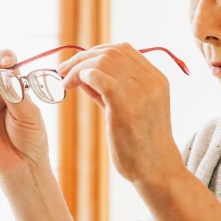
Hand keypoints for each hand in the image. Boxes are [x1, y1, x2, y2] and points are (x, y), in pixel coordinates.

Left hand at [58, 43, 183, 185]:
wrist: (157, 170)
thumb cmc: (142, 144)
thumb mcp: (134, 109)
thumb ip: (112, 91)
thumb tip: (85, 75)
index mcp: (157, 79)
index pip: (124, 49)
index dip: (97, 51)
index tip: (79, 63)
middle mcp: (151, 81)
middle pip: (111, 51)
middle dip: (82, 57)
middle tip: (63, 70)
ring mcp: (141, 92)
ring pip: (103, 60)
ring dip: (78, 67)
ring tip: (66, 81)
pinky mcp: (126, 106)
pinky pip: (98, 77)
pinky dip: (81, 76)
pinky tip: (72, 86)